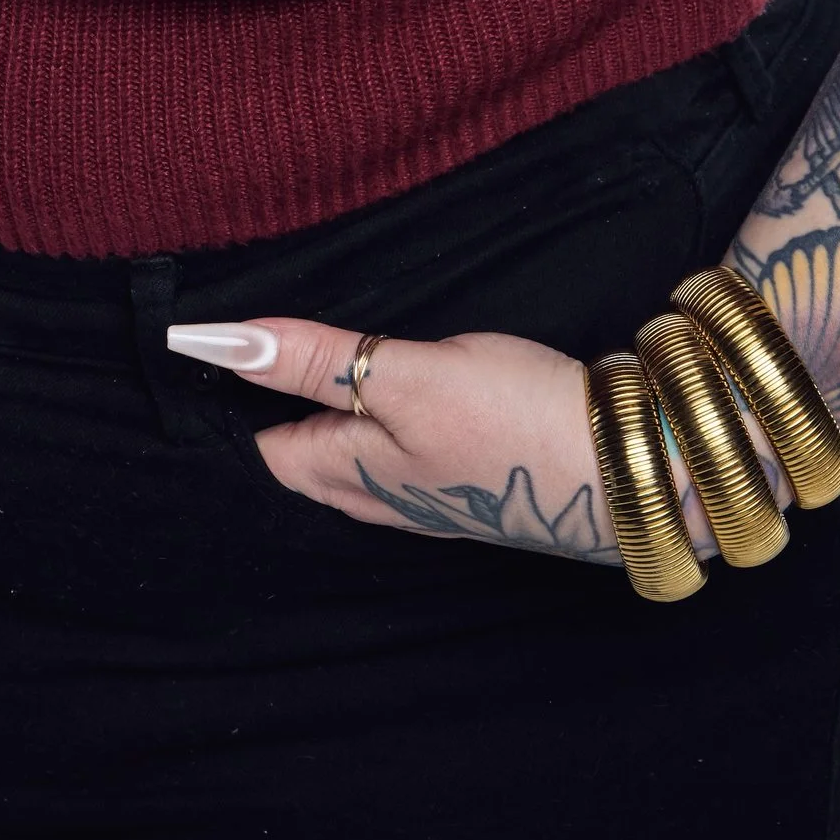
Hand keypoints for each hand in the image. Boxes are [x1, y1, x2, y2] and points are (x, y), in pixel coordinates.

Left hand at [166, 314, 625, 561]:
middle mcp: (381, 497)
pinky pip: (398, 459)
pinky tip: (390, 400)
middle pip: (301, 460)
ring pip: (351, 461)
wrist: (630, 467)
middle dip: (271, 415)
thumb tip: (220, 342)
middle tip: (248, 353)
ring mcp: (428, 495)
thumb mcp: (408, 374)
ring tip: (303, 369)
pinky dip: (376, 426)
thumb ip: (317, 360)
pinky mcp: (471, 481)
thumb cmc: (514, 420)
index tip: (209, 351)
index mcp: (350, 475)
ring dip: (324, 420)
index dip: (235, 400)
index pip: (263, 448)